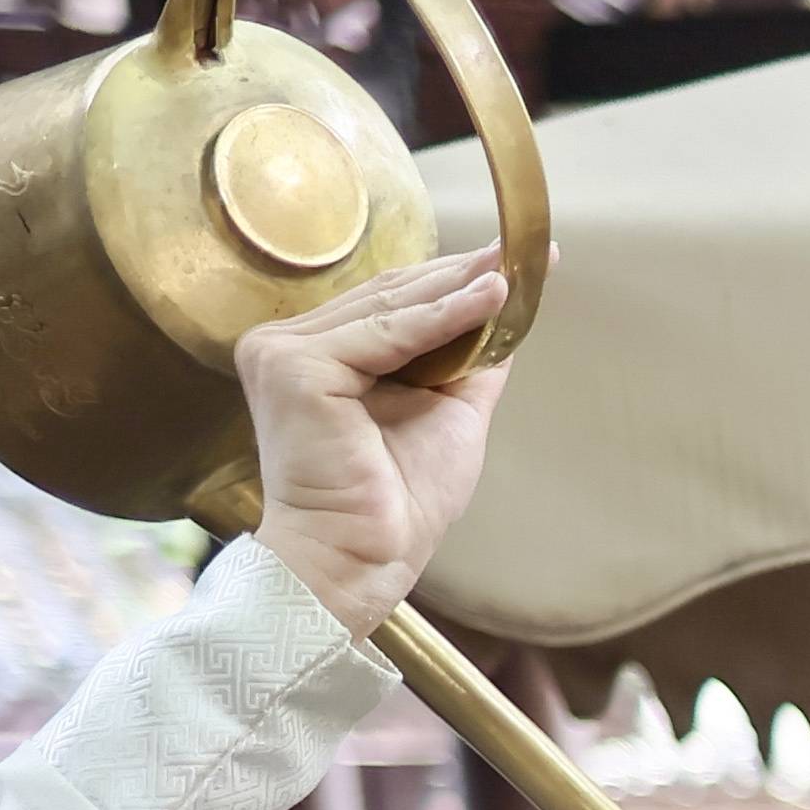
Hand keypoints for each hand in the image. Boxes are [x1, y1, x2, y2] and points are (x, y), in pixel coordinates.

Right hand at [234, 252, 510, 633]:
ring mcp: (284, 351)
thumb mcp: (449, 415)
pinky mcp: (294, 365)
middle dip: (464, 271)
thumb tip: (507, 314)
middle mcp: (289, 345)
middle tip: (525, 250)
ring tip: (516, 265)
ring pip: (392, 308)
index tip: (515, 261)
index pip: (392, 305)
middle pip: (391, 296)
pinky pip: (387, 333)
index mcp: (316, 356)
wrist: (361, 559)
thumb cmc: (399, 505)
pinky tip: (492, 295)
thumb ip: (468, 363)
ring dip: (461, 284)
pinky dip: (445, 315)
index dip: (454, 281)